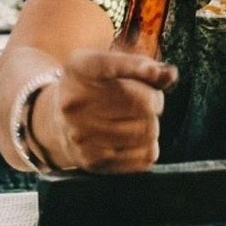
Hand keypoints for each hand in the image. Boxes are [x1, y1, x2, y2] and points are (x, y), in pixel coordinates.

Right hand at [46, 48, 177, 173]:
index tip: (152, 71)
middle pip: (143, 103)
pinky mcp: (93, 161)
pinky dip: (148, 146)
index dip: (135, 67)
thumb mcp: (108, 66)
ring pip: (147, 131)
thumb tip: (169, 74)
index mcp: (79, 69)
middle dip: (155, 101)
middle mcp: (75, 102)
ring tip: (138, 120)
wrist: (57, 123)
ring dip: (152, 125)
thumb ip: (140, 65)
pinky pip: (144, 155)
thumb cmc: (94, 89)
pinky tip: (134, 139)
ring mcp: (82, 134)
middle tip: (147, 101)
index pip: (109, 65)